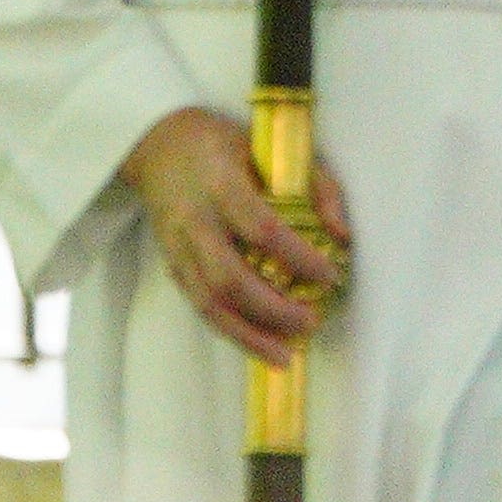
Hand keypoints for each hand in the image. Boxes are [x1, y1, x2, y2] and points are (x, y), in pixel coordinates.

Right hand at [124, 105, 357, 362]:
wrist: (158, 146)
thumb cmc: (226, 145)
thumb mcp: (273, 149)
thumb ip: (316, 186)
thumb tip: (343, 236)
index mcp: (221, 185)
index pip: (261, 228)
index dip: (297, 256)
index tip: (330, 274)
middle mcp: (195, 221)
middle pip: (230, 278)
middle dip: (273, 309)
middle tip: (311, 322)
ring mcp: (178, 248)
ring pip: (210, 303)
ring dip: (249, 335)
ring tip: (286, 356)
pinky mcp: (172, 266)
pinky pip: (200, 307)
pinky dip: (231, 331)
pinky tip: (260, 345)